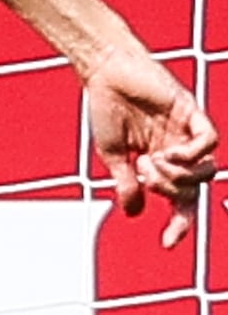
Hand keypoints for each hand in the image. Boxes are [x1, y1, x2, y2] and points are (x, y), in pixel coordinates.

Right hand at [82, 47, 222, 245]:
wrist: (106, 71)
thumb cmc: (107, 106)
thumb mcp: (112, 154)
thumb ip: (125, 182)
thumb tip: (133, 212)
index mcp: (159, 161)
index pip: (179, 200)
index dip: (178, 223)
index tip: (167, 243)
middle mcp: (178, 150)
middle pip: (192, 190)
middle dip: (169, 193)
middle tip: (143, 176)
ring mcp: (187, 133)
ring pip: (204, 172)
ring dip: (177, 176)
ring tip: (151, 162)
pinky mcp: (192, 114)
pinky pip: (208, 144)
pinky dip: (191, 156)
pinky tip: (168, 152)